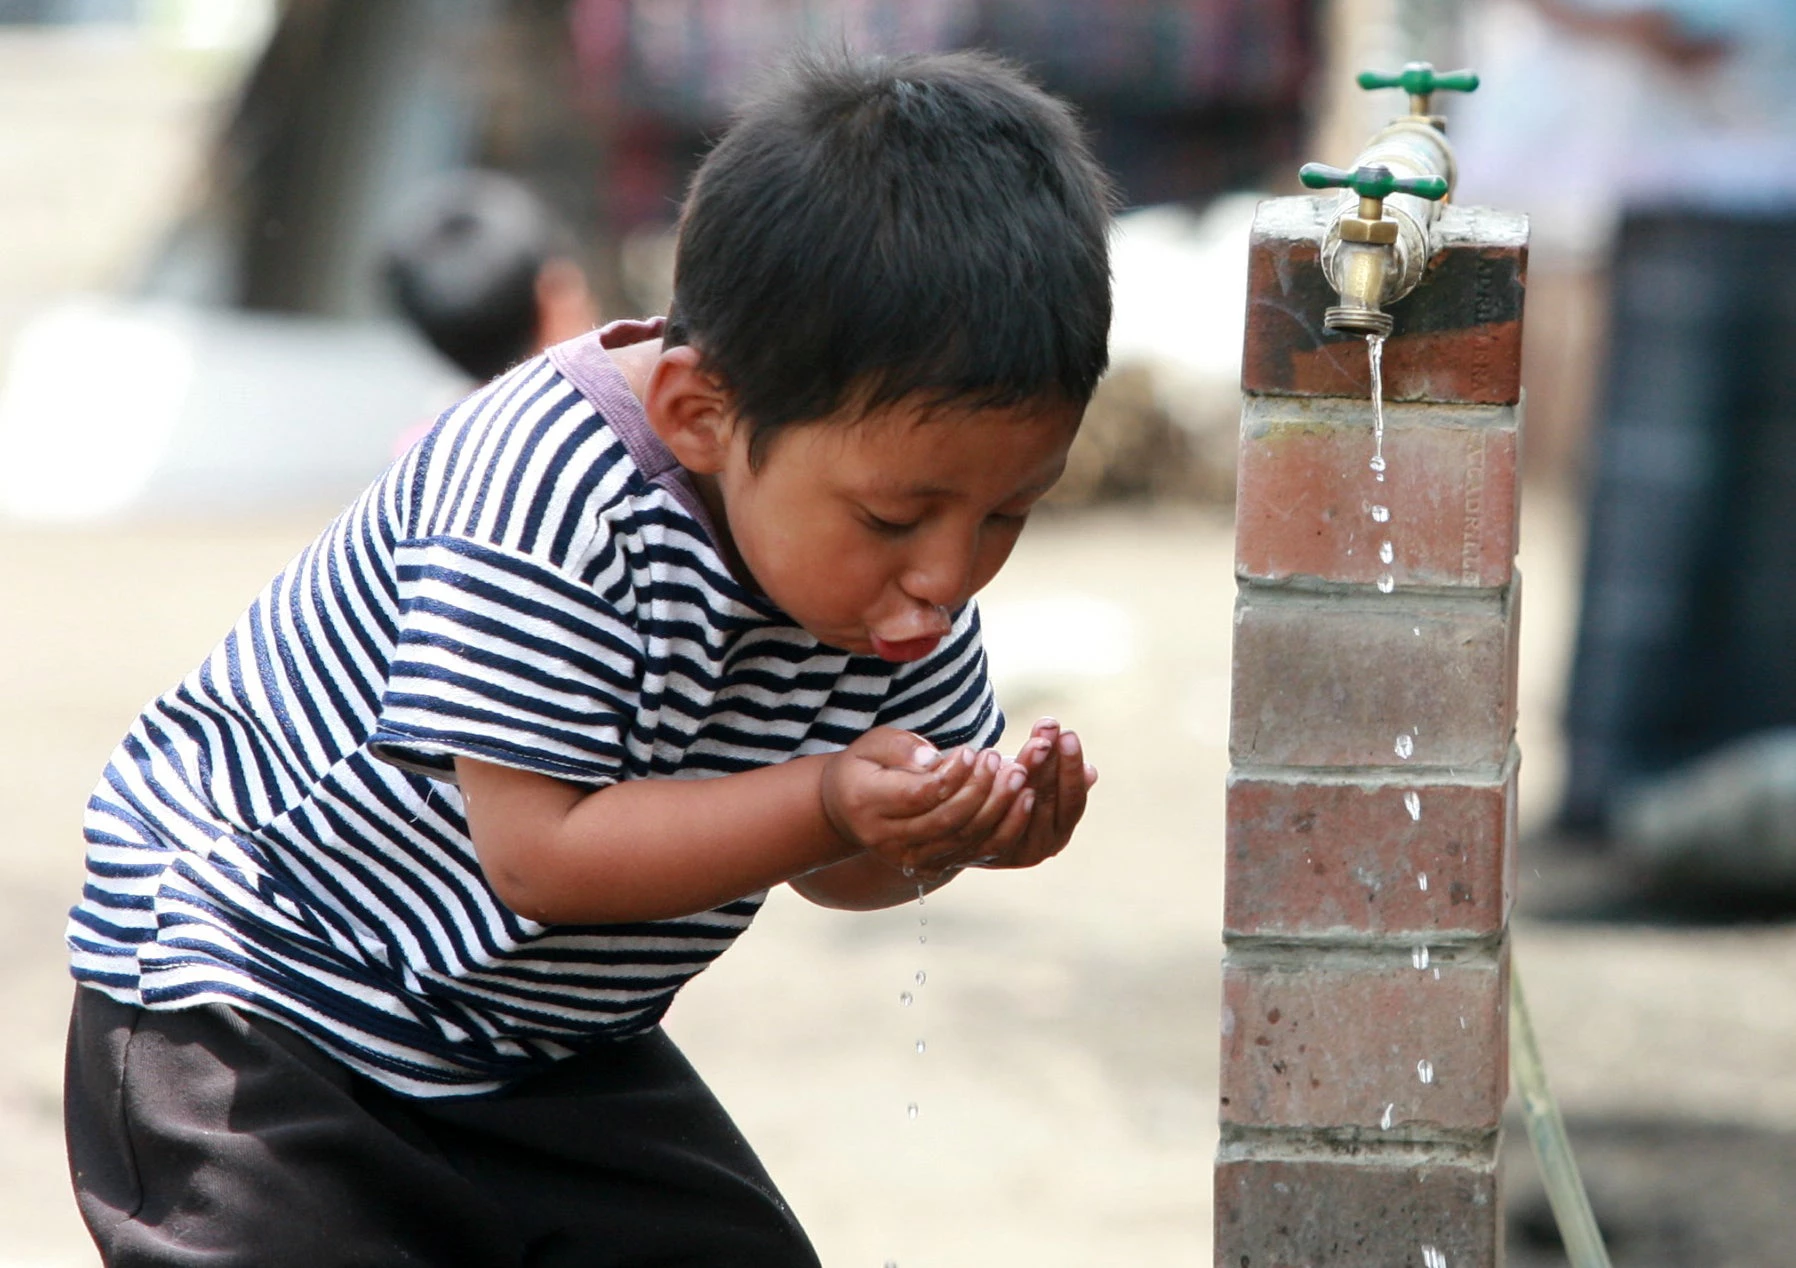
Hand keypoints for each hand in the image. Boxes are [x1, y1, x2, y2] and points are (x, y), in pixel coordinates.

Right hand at [819, 727, 1032, 878]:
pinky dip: (1005, 830)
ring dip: (999, 808)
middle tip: (1001, 759)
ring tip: (1019, 776)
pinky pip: (975, 854)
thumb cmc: (865, 767)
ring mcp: (909, 859)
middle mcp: (887, 839)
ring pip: (964, 840)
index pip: (920, 795)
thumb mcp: (872, 744)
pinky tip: (1024, 802)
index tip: (971, 751)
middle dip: (981, 789)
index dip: (953, 775)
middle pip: (947, 821)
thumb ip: (901, 747)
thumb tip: (934, 759)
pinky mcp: (930, 867)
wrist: (847, 811)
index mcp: (868, 803)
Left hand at [968, 717, 1096, 870]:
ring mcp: (1011, 851)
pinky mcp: (983, 848)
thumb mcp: (1039, 785)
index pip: (1072, 799)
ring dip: (1027, 766)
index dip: (1071, 766)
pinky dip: (996, 784)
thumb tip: (1091, 772)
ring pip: (1021, 801)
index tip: (1067, 734)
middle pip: (1048, 799)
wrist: (969, 826)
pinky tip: (996, 758)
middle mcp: (1040, 848)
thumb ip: (1061, 778)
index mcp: (1059, 833)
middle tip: (1049, 727)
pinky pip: (992, 812)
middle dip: (1049, 759)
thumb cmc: (1012, 796)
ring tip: (1031, 738)